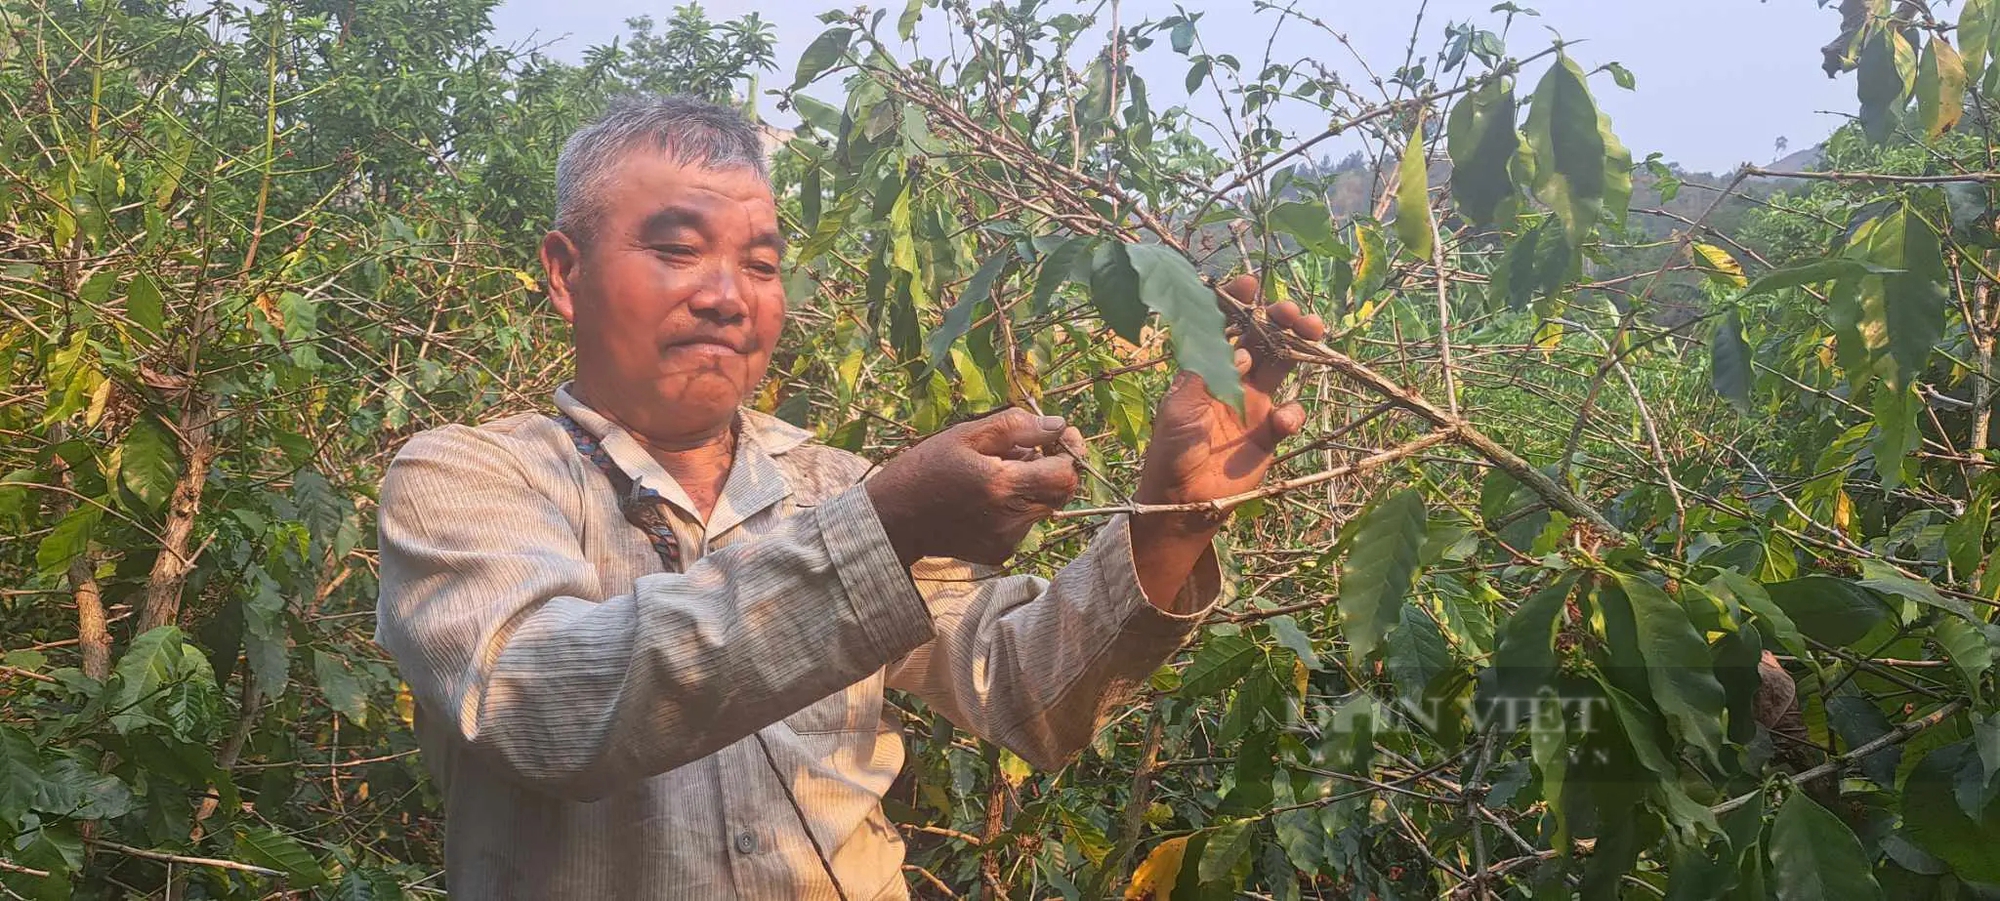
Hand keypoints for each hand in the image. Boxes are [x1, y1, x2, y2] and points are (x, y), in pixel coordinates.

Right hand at [865, 408, 1085, 566]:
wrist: (893, 520)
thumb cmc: (925, 469)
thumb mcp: (964, 436)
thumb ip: (1015, 428)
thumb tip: (1057, 426)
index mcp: (1003, 486)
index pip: (1065, 475)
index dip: (1070, 453)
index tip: (1061, 435)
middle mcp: (1011, 519)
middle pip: (1060, 493)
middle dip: (1051, 468)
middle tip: (1023, 452)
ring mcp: (1007, 540)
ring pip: (1042, 508)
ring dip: (1031, 487)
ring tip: (995, 475)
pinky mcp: (1000, 553)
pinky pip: (1024, 524)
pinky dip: (1015, 508)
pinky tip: (986, 499)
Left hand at [1134, 274, 1326, 516]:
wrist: (1182, 502)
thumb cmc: (1172, 451)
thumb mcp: (1180, 409)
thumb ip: (1209, 378)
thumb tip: (1244, 351)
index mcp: (1206, 368)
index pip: (1225, 326)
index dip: (1239, 302)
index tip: (1253, 283)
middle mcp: (1233, 379)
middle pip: (1264, 338)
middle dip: (1282, 319)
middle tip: (1299, 315)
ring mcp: (1254, 405)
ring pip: (1284, 365)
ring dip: (1300, 348)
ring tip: (1314, 335)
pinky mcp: (1269, 434)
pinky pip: (1290, 413)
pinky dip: (1293, 413)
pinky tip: (1281, 424)